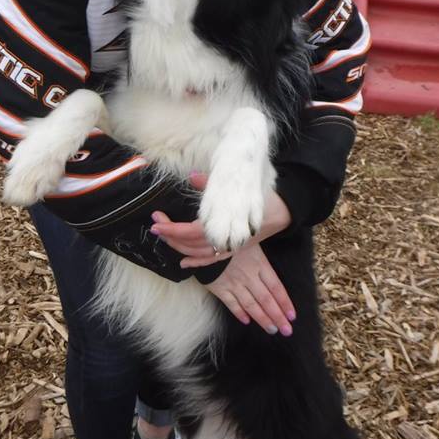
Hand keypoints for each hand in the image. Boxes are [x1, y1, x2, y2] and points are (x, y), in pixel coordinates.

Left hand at [149, 173, 291, 268]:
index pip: (193, 231)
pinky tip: (184, 262)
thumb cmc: (261, 197)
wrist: (284, 211)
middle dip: (171, 236)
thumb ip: (214, 184)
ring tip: (164, 237)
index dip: (173, 229)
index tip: (157, 223)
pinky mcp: (233, 249)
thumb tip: (193, 176)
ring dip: (179, 247)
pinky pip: (211, 260)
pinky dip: (196, 262)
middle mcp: (226, 239)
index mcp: (226, 224)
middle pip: (192, 244)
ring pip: (199, 253)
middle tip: (155, 226)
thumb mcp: (240, 185)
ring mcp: (230, 246)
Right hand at [204, 243, 295, 335]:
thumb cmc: (230, 238)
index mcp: (259, 263)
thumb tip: (277, 247)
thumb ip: (262, 252)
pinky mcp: (219, 288)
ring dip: (262, 319)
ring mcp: (234, 283)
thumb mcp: (251, 239)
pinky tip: (247, 321)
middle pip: (266, 300)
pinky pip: (231, 304)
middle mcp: (249, 276)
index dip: (285, 302)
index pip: (276, 287)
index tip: (292, 316)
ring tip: (272, 329)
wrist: (204, 239)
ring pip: (251, 305)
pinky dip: (239, 313)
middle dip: (277, 316)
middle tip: (287, 330)